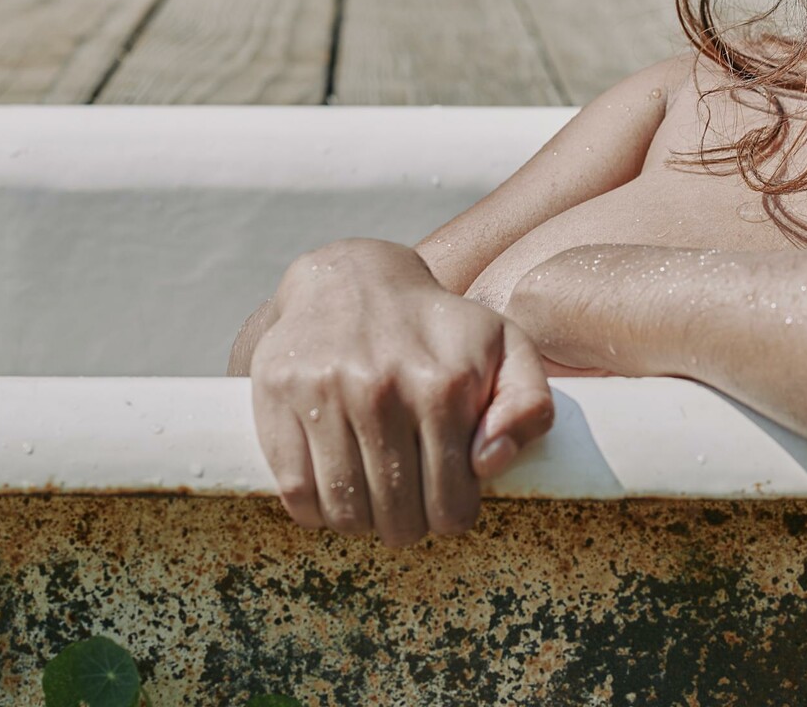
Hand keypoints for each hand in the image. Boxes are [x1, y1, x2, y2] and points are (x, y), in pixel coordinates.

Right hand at [249, 238, 554, 547]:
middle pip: (398, 516)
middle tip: (410, 509)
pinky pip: (296, 493)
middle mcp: (382, 389)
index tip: (448, 501)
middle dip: (410, 526)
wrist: (351, 279)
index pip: (452, 503)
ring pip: (346, 511)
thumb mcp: (505, 348)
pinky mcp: (277, 397)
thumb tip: (491, 460)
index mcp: (444, 384)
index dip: (453, 516)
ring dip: (363, 524)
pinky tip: (334, 493)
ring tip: (374, 502)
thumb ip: (529, 404)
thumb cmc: (438, 328)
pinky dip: (316, 513)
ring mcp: (325, 393)